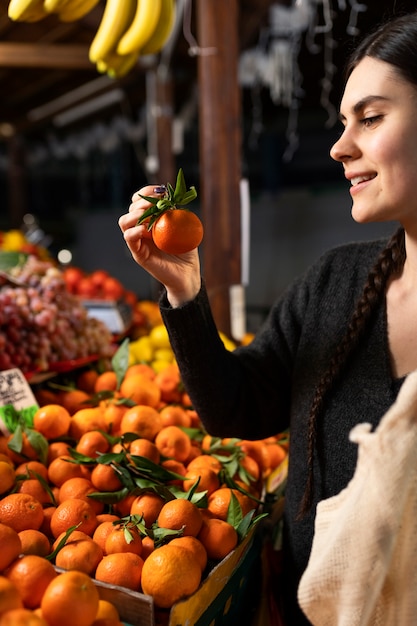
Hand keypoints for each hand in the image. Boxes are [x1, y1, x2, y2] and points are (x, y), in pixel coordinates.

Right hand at [118, 185, 201, 306]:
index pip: (139, 201)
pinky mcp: (139, 254)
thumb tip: (171, 198)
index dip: (146, 192)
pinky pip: (129, 238)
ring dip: (135, 214)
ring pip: (124, 221)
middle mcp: (142, 229)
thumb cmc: (186, 251)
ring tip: (149, 215)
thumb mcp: (184, 227)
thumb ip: (177, 213)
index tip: (160, 190)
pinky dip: (135, 230)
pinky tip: (147, 230)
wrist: (188, 274)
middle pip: (130, 208)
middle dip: (142, 201)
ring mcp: (139, 241)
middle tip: (156, 202)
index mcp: (151, 221)